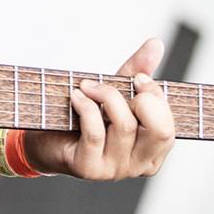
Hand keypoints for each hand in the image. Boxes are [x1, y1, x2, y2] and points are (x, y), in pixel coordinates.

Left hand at [24, 38, 173, 179]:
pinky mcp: (88, 168)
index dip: (155, 96)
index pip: (168, 125)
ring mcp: (114, 170)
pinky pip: (95, 132)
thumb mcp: (116, 92)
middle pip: (159, 131)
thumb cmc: (86, 116)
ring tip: (87, 86)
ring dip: (105, 95)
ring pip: (125, 125)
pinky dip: (86, 106)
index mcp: (152, 151)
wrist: (45, 139)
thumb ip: (138, 70)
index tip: (137, 78)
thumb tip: (156, 44)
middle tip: (119, 86)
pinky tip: (76, 96)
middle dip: (143, 99)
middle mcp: (137, 165)